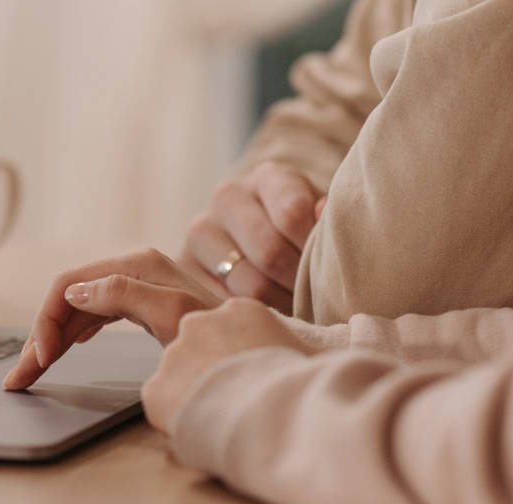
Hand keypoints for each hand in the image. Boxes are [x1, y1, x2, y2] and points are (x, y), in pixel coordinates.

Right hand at [3, 249, 221, 390]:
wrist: (258, 351)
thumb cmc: (221, 335)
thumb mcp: (173, 315)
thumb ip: (125, 295)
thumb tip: (77, 290)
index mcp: (136, 267)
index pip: (68, 287)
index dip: (46, 323)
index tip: (40, 362)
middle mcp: (134, 270)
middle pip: (68, 297)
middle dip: (40, 336)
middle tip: (19, 378)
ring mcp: (139, 287)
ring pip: (79, 308)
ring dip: (52, 338)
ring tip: (34, 372)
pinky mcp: (145, 305)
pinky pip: (96, 314)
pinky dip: (74, 332)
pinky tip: (65, 349)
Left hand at [142, 298, 310, 434]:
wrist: (284, 418)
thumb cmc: (311, 388)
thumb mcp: (318, 355)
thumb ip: (307, 347)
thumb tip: (340, 347)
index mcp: (240, 310)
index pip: (227, 331)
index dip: (239, 360)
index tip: (254, 381)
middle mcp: (200, 323)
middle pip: (197, 349)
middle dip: (212, 373)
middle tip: (238, 403)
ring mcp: (174, 354)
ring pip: (177, 377)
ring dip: (194, 396)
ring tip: (225, 421)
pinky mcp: (156, 389)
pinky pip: (161, 404)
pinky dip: (176, 419)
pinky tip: (204, 430)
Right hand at [179, 161, 325, 313]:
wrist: (259, 249)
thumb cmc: (304, 239)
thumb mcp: (324, 224)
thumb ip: (329, 221)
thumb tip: (323, 211)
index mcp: (269, 178)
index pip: (293, 214)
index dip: (314, 250)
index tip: (329, 269)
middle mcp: (227, 198)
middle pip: (270, 252)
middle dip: (298, 283)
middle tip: (315, 300)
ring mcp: (200, 233)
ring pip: (249, 285)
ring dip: (279, 305)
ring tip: (294, 309)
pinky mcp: (183, 269)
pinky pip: (223, 305)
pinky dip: (249, 316)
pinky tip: (265, 315)